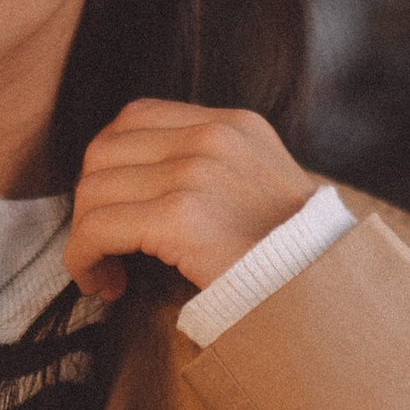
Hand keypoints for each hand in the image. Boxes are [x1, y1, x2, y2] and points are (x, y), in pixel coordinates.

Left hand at [67, 102, 317, 308]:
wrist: (325, 291)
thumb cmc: (293, 255)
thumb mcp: (261, 184)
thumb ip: (213, 169)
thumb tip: (145, 186)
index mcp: (232, 124)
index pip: (136, 118)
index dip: (109, 165)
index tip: (115, 207)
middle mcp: (213, 135)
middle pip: (104, 150)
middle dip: (91, 201)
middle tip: (104, 245)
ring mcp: (196, 171)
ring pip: (93, 190)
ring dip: (86, 235)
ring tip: (106, 271)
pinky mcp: (182, 216)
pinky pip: (97, 228)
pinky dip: (84, 258)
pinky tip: (103, 283)